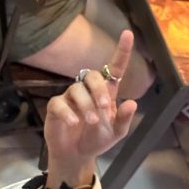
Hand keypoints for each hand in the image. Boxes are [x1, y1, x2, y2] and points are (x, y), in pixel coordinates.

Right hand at [44, 31, 138, 183]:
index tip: (127, 34)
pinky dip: (67, 112)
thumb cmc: (97, 139)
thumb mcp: (116, 133)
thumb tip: (132, 102)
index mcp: (106, 93)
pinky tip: (74, 123)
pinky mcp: (56, 107)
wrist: (77, 155)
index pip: (115, 68)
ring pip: (76, 89)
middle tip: (103, 108)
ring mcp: (71, 97)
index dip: (122, 51)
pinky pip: (59, 103)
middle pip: (92, 75)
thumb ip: (124, 119)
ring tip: (91, 122)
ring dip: (86, 105)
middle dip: (99, 90)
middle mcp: (88, 91)